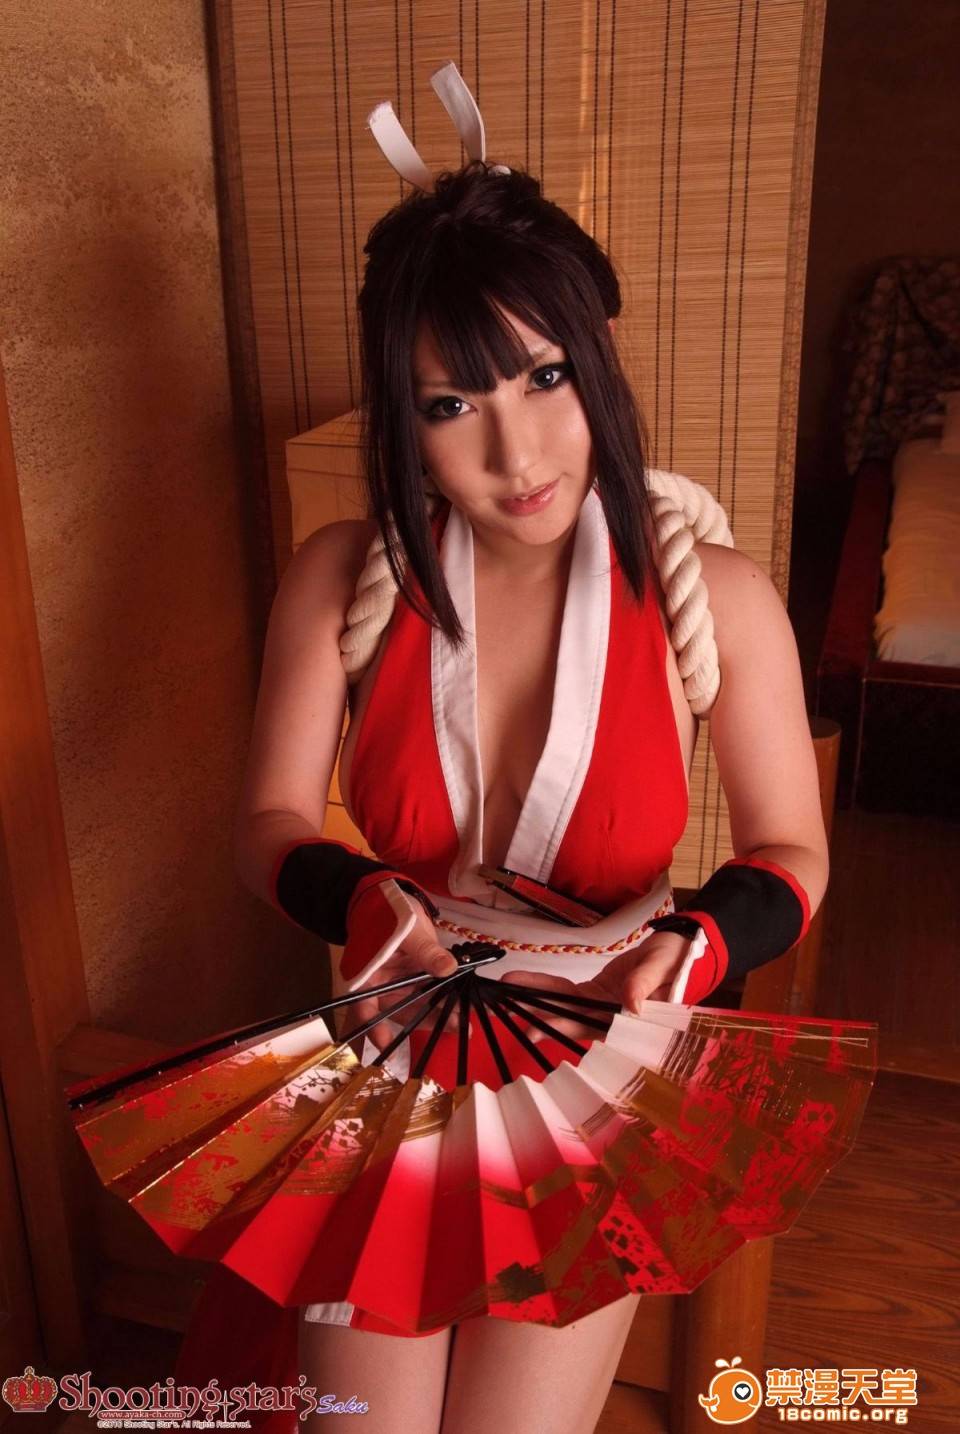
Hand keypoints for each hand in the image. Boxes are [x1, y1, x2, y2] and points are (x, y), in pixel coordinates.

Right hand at [340, 893, 460, 1054]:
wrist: (394, 900)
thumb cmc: (389, 912)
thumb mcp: (407, 929)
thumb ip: (426, 950)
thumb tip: (449, 967)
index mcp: (367, 977)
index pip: (364, 1008)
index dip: (373, 1028)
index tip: (386, 1044)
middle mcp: (383, 988)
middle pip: (400, 1012)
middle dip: (426, 1022)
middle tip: (455, 1026)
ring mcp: (402, 986)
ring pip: (419, 1007)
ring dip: (441, 1014)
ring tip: (465, 1021)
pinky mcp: (418, 981)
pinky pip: (431, 996)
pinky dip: (446, 1001)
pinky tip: (465, 1006)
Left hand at [502, 931, 693, 1043]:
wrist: (681, 946)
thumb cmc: (678, 961)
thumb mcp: (664, 968)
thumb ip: (644, 984)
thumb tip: (630, 1007)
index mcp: (631, 1021)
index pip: (595, 1028)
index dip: (567, 1027)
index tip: (539, 1027)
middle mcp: (611, 1019)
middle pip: (571, 1019)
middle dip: (538, 1014)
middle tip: (507, 1010)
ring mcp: (601, 1006)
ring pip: (564, 1005)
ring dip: (536, 998)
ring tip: (506, 992)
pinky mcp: (595, 993)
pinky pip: (567, 992)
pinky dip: (546, 986)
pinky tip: (522, 983)